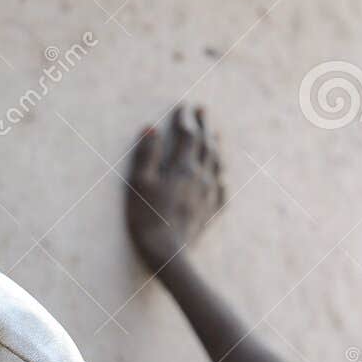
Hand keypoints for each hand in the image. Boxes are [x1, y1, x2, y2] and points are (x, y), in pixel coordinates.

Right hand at [125, 102, 225, 271]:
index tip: (183, 107)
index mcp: (183, 167)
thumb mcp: (139, 184)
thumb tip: (150, 127)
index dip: (185, 119)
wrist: (167, 254)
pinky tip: (220, 176)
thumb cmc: (146, 218)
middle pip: (207, 144)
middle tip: (203, 111)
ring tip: (215, 136)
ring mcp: (210, 195)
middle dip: (204, 126)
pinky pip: (222, 188)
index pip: (188, 135)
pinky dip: (220, 175)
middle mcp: (202, 177)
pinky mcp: (212, 212)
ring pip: (218, 163)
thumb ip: (146, 154)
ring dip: (216, 146)